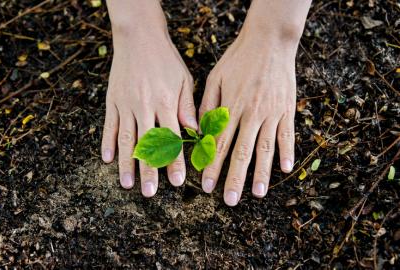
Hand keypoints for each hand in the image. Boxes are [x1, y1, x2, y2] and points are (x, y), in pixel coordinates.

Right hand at [101, 21, 196, 196]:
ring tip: (126, 184)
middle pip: (146, 144)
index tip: (175, 182)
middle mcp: (144, 106)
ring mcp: (125, 104)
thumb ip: (187, 108)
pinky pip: (109, 125)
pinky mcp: (112, 101)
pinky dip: (108, 143)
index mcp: (164, 102)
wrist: (139, 38)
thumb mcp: (183, 81)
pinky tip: (107, 159)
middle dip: (148, 170)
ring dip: (126, 163)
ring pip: (126, 139)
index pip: (170, 138)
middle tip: (149, 192)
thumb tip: (196, 133)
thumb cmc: (166, 60)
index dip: (173, 161)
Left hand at [199, 21, 302, 204]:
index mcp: (230, 107)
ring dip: (261, 173)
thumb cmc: (238, 59)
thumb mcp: (214, 78)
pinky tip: (285, 169)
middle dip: (234, 178)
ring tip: (259, 194)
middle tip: (230, 200)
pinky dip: (287, 152)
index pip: (218, 143)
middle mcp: (250, 113)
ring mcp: (271, 112)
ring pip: (265, 148)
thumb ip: (207, 105)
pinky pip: (288, 134)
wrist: (268, 41)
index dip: (212, 166)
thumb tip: (197, 130)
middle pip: (241, 152)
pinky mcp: (287, 109)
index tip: (207, 186)